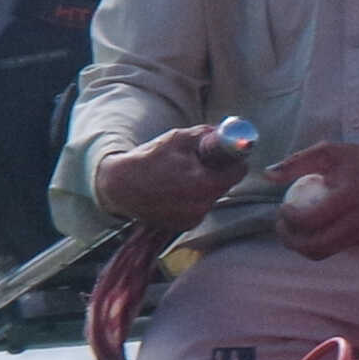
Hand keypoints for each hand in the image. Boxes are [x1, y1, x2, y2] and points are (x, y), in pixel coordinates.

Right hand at [91, 128, 236, 231]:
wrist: (119, 186)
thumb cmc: (149, 159)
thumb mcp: (179, 139)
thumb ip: (207, 135)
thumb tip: (226, 133)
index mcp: (206, 184)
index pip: (238, 171)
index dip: (232, 160)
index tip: (223, 154)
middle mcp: (202, 206)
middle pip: (223, 185)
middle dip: (215, 173)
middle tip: (197, 163)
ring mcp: (191, 219)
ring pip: (209, 197)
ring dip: (202, 186)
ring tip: (178, 176)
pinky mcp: (181, 226)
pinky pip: (196, 208)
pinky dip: (190, 199)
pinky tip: (172, 190)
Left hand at [271, 139, 358, 258]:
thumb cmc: (355, 159)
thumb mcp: (327, 152)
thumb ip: (296, 162)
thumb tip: (267, 174)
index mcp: (349, 197)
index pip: (312, 219)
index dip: (290, 218)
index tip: (282, 207)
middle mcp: (357, 219)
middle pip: (316, 245)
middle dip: (290, 240)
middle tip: (280, 225)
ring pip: (323, 252)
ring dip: (300, 246)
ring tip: (290, 230)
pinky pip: (333, 249)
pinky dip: (314, 245)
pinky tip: (306, 230)